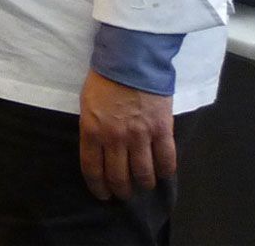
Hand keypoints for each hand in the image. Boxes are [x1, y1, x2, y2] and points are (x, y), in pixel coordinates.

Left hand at [78, 71, 175, 201]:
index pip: (93, 169)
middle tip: (124, 194)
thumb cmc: (105, 78)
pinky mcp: (162, 129)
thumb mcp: (88, 104)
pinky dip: (165, 171)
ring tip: (143, 185)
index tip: (102, 194)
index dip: (98, 187)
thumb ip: (93, 128)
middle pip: (119, 177)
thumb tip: (98, 148)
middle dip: (121, 191)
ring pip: (143, 173)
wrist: (131, 59)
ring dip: (144, 184)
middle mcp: (115, 138)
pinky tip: (163, 173)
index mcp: (92, 131)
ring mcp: (140, 135)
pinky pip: (166, 159)